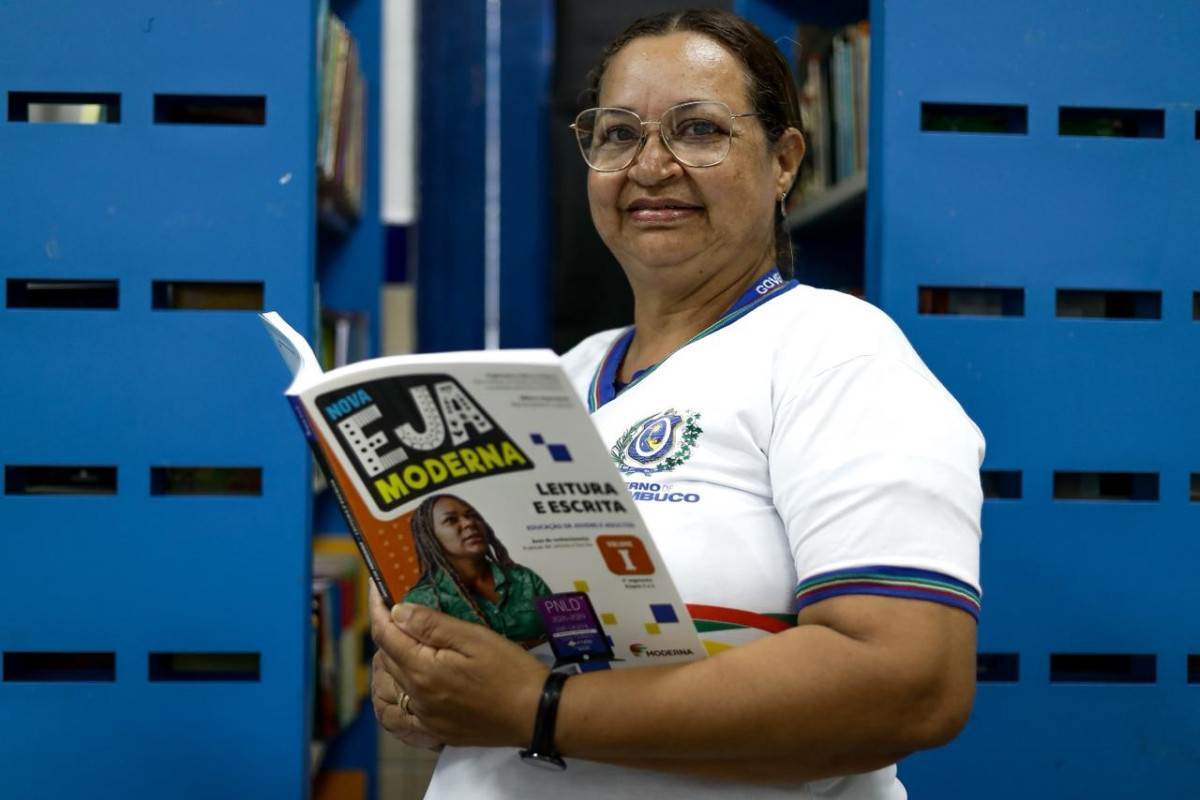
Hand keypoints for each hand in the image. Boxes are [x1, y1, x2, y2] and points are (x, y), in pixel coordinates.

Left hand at [368, 585, 547, 748]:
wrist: (536, 714)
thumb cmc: (510, 670)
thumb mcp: (475, 638)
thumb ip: (433, 626)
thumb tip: (397, 611)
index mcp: (423, 670)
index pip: (385, 635)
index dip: (378, 608)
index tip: (377, 586)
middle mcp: (416, 697)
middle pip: (386, 658)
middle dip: (387, 630)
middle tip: (400, 609)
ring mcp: (424, 717)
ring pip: (389, 687)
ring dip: (388, 662)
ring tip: (402, 643)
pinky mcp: (436, 731)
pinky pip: (400, 718)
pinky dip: (393, 699)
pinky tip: (404, 686)